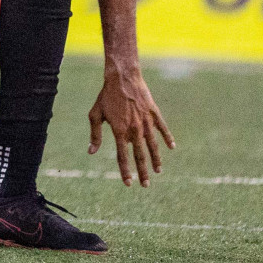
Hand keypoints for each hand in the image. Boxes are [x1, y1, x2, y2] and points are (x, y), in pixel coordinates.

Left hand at [88, 66, 174, 186]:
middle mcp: (134, 129)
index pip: (122, 156)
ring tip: (158, 172)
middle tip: (145, 185)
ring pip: (153, 145)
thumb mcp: (95, 114)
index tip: (129, 184)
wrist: (122, 77)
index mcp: (119, 131)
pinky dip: (167, 138)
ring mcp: (146, 121)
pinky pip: (162, 128)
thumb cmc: (106, 95)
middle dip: (143, 172)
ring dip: (156, 160)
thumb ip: (95, 134)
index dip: (125, 171)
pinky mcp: (154, 113)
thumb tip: (91, 152)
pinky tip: (172, 147)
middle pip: (140, 155)